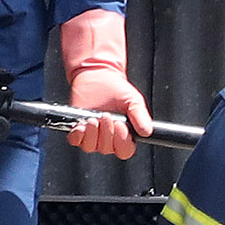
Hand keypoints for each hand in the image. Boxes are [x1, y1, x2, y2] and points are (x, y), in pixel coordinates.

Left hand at [60, 10, 151, 159]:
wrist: (96, 73)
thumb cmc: (115, 86)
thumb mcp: (132, 98)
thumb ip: (140, 113)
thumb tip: (148, 130)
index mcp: (124, 133)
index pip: (125, 151)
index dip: (121, 143)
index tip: (119, 127)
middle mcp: (107, 136)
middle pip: (107, 150)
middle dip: (106, 134)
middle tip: (106, 117)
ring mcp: (91, 133)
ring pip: (91, 147)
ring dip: (92, 134)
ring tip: (94, 117)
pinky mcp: (76, 127)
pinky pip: (75, 141)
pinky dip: (77, 134)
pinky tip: (81, 123)